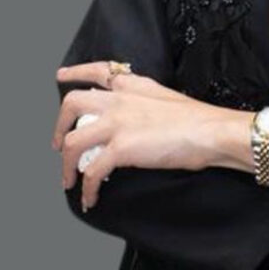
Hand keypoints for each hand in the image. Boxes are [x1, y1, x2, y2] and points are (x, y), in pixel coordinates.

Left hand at [52, 61, 233, 210]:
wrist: (209, 131)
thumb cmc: (196, 119)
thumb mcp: (165, 98)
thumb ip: (143, 101)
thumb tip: (129, 121)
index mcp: (133, 86)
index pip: (99, 71)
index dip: (77, 72)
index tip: (62, 76)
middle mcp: (119, 100)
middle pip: (72, 103)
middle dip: (59, 126)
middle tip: (59, 144)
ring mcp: (117, 123)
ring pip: (72, 142)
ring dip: (66, 166)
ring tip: (70, 180)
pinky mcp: (121, 148)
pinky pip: (91, 172)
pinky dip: (87, 189)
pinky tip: (91, 198)